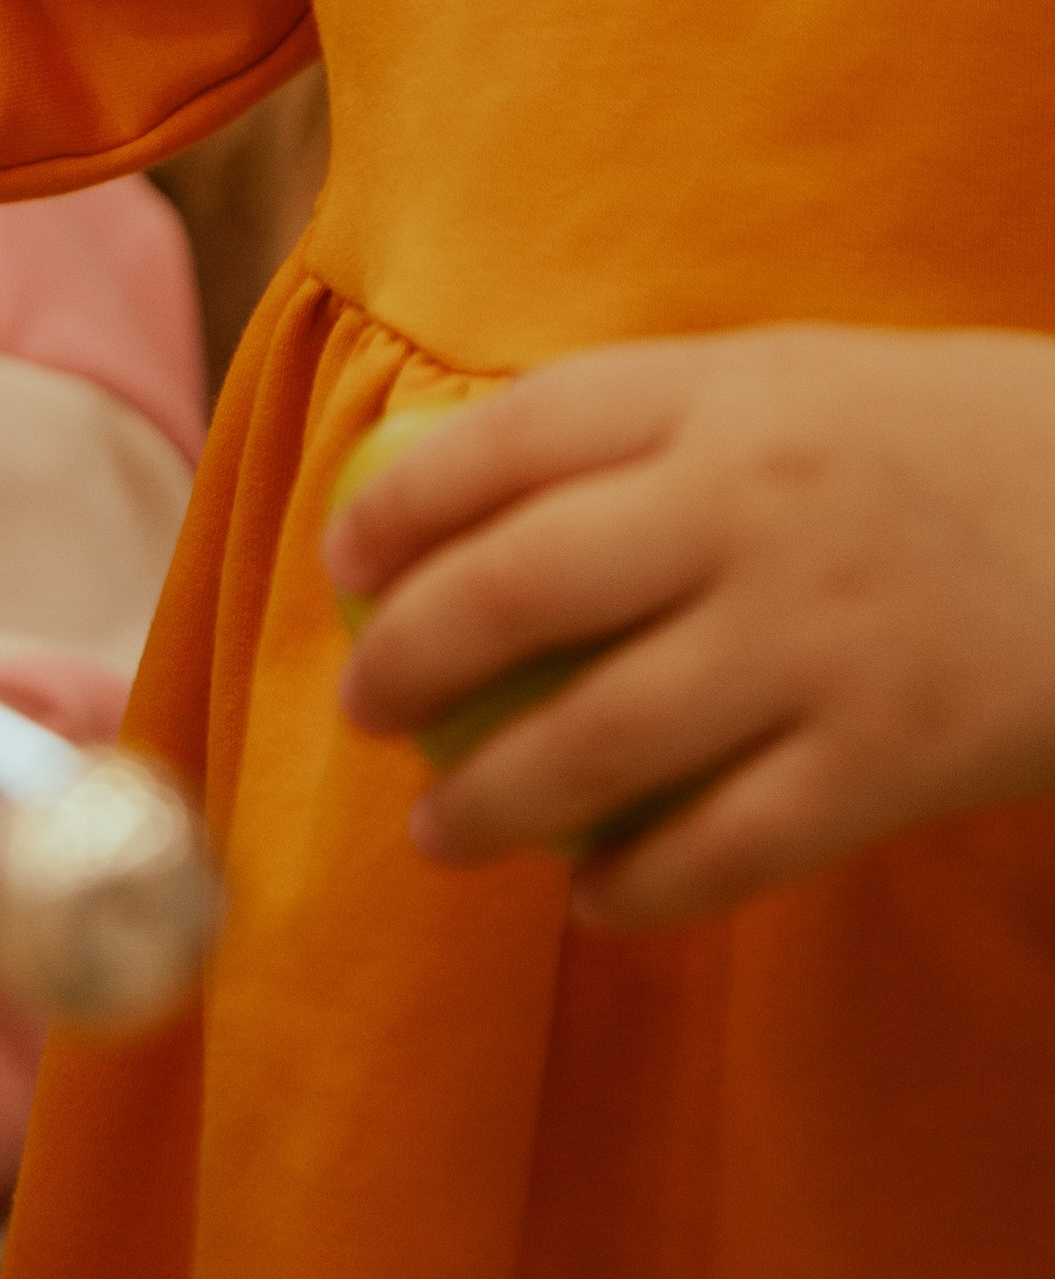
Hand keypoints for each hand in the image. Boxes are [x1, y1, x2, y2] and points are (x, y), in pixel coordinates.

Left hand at [326, 324, 1054, 925]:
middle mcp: (752, 508)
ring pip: (597, 742)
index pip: (505, 440)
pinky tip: (591, 899)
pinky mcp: (889, 761)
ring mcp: (819, 639)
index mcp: (718, 396)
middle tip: (364, 711)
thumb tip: (460, 488)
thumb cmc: (936, 443)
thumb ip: (646, 425)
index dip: (396, 508)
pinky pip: (725, 847)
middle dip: (405, 662)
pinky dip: (636, 889)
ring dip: (488, 805)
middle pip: (518, 590)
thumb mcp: (789, 379)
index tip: (344, 562)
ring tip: (439, 837)